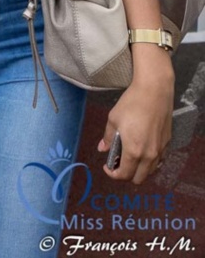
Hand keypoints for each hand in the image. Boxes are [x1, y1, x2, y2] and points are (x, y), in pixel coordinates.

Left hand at [99, 55, 173, 183]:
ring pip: (150, 171)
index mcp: (134, 151)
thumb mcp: (113, 119)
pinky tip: (143, 150)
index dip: (113, 174)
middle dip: (126, 175)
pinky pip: (159, 160)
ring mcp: (160, 150)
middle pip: (139, 178)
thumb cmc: (131, 103)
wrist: (154, 91)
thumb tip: (102, 148)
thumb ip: (107, 137)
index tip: (107, 166)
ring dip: (139, 169)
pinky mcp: (167, 143)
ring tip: (130, 156)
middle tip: (118, 162)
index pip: (124, 175)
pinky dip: (150, 162)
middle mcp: (149, 155)